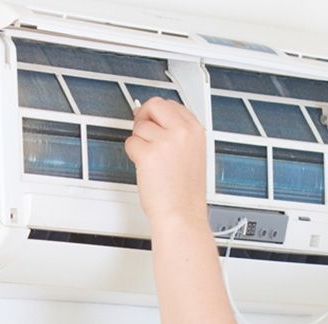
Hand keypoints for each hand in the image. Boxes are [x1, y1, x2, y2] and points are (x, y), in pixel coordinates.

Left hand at [125, 97, 207, 224]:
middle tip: (148, 138)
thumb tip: (148, 115)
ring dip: (140, 142)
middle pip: (155, 105)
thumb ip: (175, 132)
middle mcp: (183, 132)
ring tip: (154, 163)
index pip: (172, 105)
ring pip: (140, 126)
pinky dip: (134, 155)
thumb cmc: (185, 192)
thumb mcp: (192, 154)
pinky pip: (130, 143)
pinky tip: (147, 169)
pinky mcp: (148, 153)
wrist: (182, 214)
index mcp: (197, 131)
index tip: (156, 122)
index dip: (159, 114)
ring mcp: (166, 141)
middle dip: (145, 118)